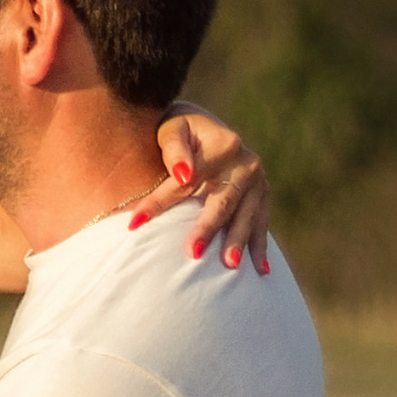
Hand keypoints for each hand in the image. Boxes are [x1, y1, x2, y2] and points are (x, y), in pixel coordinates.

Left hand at [141, 110, 270, 272]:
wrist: (205, 126)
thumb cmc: (179, 128)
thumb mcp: (173, 129)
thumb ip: (175, 149)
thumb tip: (182, 173)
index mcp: (224, 145)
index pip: (186, 181)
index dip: (158, 202)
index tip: (133, 224)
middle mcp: (246, 163)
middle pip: (222, 202)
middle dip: (208, 228)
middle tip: (193, 253)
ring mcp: (258, 181)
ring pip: (246, 216)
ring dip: (238, 242)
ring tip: (229, 266)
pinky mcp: (262, 195)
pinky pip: (261, 223)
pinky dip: (259, 246)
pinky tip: (261, 270)